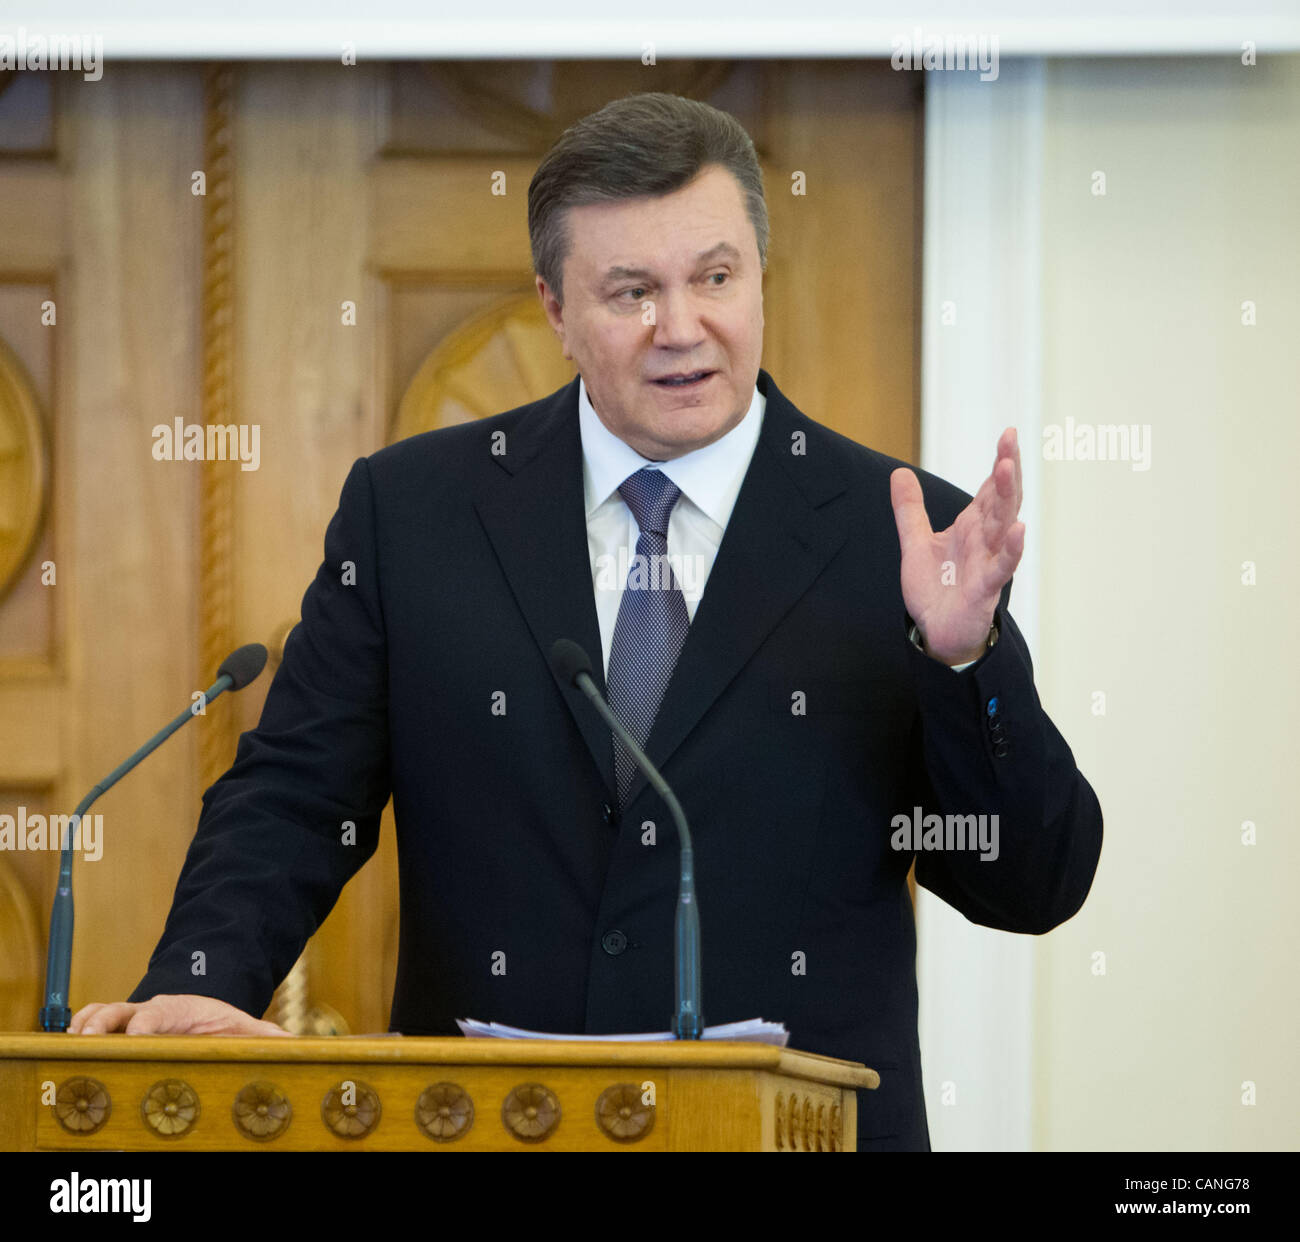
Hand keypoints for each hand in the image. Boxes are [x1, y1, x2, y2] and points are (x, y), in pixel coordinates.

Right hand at [69, 993, 291, 1035]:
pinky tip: (67, 1046)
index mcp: (175, 1011)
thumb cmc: (213, 1023)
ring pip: (97, 1013)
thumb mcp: (238, 1026)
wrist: (194, 1009)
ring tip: (71, 1045)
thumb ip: (261, 1036)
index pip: (154, 1015)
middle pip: (117, 1012)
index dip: (144, 1026)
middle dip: (102, 1026)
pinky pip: (88, 1019)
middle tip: (89, 1043)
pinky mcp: (114, 1026)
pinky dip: (77, 1027)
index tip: (138, 1037)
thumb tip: (290, 1043)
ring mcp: (127, 1017)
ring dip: (83, 1027)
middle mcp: (146, 1012)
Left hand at [890, 428, 1024, 665]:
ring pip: (1002, 526)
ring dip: (1006, 498)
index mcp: (970, 527)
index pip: (989, 489)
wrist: (935, 632)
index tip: (1008, 434)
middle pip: (1000, 500)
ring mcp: (987, 562)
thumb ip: (909, 510)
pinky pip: (1001, 566)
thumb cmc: (934, 589)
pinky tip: (1019, 530)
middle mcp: (983, 540)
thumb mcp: (915, 543)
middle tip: (1010, 441)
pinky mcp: (985, 588)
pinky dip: (1011, 549)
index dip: (999, 462)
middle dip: (1006, 470)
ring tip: (1007, 469)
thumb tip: (900, 472)